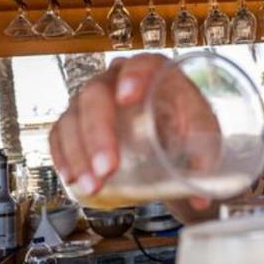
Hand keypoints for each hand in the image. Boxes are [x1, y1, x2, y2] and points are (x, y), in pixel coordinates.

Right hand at [48, 53, 215, 209]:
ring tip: (93, 185)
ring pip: (73, 117)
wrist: (173, 137)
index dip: (133, 77)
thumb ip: (204, 159)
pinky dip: (63, 156)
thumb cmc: (189, 129)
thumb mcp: (204, 137)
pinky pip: (60, 134)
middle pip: (96, 94)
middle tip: (108, 168)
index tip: (128, 99)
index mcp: (154, 72)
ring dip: (79, 154)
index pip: (141, 64)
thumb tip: (199, 198)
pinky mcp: (76, 121)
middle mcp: (117, 79)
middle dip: (99, 133)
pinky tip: (71, 177)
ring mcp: (92, 99)